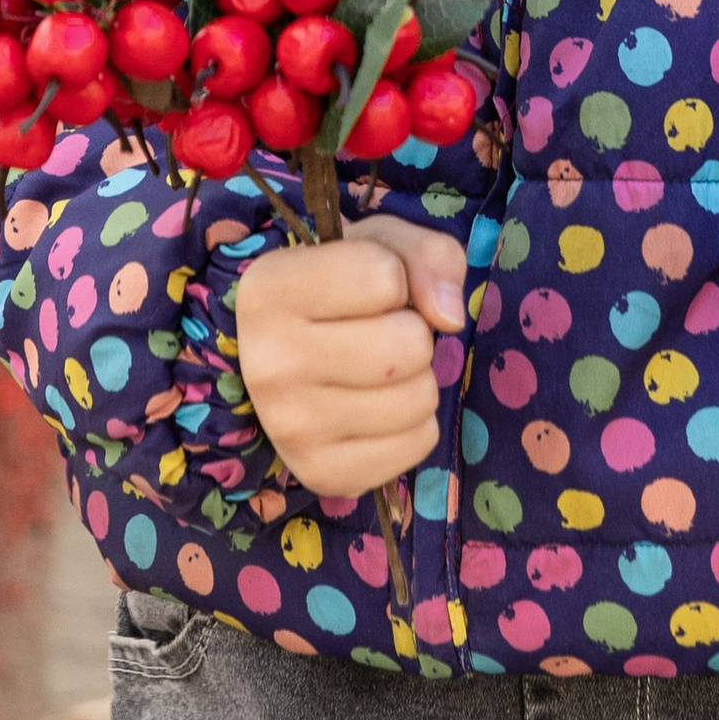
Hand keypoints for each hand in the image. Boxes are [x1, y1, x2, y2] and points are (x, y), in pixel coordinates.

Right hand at [234, 219, 468, 496]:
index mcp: (268, 290)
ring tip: (379, 371)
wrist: (290, 360)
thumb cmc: (339, 291)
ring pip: (419, 397)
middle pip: (408, 345)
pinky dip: (414, 423)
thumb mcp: (379, 245)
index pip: (384, 277)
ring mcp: (291, 428)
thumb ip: (427, 256)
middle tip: (380, 334)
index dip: (395, 278)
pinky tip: (377, 408)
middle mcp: (269, 363)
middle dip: (412, 333)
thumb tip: (450, 316)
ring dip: (416, 378)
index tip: (366, 290)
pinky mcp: (322, 474)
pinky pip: (419, 443)